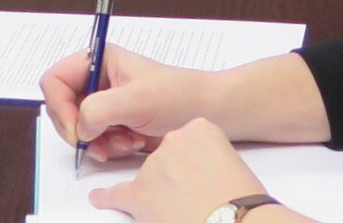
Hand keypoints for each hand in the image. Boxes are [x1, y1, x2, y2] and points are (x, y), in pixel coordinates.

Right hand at [40, 47, 214, 162]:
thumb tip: (79, 128)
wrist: (207, 113)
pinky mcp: (112, 123)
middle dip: (82, 129)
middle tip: (101, 142)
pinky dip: (108, 148)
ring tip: (127, 142)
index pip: (55, 80)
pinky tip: (131, 144)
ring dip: (99, 142)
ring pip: (77, 128)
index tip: (77, 130)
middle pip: (61, 107)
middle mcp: (96, 79)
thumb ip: (98, 109)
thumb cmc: (177, 96)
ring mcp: (103, 102)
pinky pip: (94, 141)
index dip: (59, 106)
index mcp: (97, 60)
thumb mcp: (136, 99)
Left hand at [89, 118, 267, 222]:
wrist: (237, 221)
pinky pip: (117, 193)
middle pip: (166, 158)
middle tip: (197, 194)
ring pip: (149, 178)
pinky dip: (107, 197)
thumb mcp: (234, 163)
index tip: (202, 171)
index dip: (194, 160)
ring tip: (184, 208)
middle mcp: (173, 141)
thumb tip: (199, 173)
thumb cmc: (243, 200)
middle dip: (176, 176)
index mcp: (201, 129)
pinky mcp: (141, 193)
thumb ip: (210, 157)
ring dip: (160, 192)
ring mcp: (154, 166)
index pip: (187, 138)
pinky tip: (100, 197)